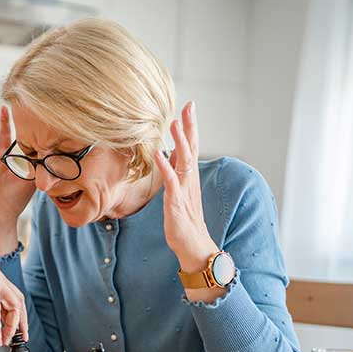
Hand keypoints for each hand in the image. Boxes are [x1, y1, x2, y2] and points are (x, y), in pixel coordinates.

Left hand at [153, 101, 219, 272]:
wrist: (193, 246)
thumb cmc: (184, 220)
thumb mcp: (179, 192)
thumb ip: (176, 173)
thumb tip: (170, 154)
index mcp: (190, 177)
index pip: (192, 146)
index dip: (191, 126)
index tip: (189, 106)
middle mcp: (190, 181)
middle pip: (192, 148)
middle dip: (190, 127)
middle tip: (189, 106)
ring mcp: (184, 192)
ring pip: (184, 162)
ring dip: (180, 142)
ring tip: (174, 124)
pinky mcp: (176, 204)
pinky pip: (171, 183)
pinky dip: (165, 167)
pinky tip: (159, 155)